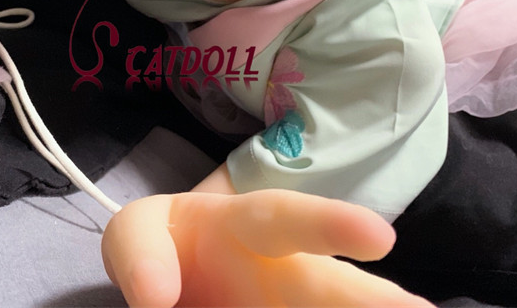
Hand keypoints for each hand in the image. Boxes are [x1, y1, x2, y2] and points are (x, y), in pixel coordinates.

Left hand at [101, 189, 431, 307]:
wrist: (169, 278)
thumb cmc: (164, 243)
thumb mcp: (137, 233)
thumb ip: (139, 253)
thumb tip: (158, 300)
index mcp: (247, 227)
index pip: (287, 217)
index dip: (332, 224)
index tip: (380, 237)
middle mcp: (283, 274)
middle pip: (331, 286)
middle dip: (378, 300)